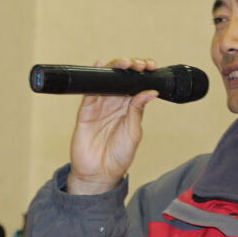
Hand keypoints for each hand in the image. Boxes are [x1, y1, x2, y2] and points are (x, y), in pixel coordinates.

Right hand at [68, 58, 159, 195]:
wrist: (99, 173)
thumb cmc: (119, 156)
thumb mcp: (133, 133)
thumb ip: (138, 111)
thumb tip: (150, 92)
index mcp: (130, 108)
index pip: (137, 84)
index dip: (143, 73)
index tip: (152, 67)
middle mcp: (115, 103)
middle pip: (122, 77)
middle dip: (131, 66)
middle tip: (139, 64)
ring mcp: (100, 105)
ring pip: (107, 79)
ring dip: (116, 68)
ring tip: (126, 63)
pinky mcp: (86, 110)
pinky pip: (89, 90)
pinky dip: (94, 76)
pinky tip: (100, 66)